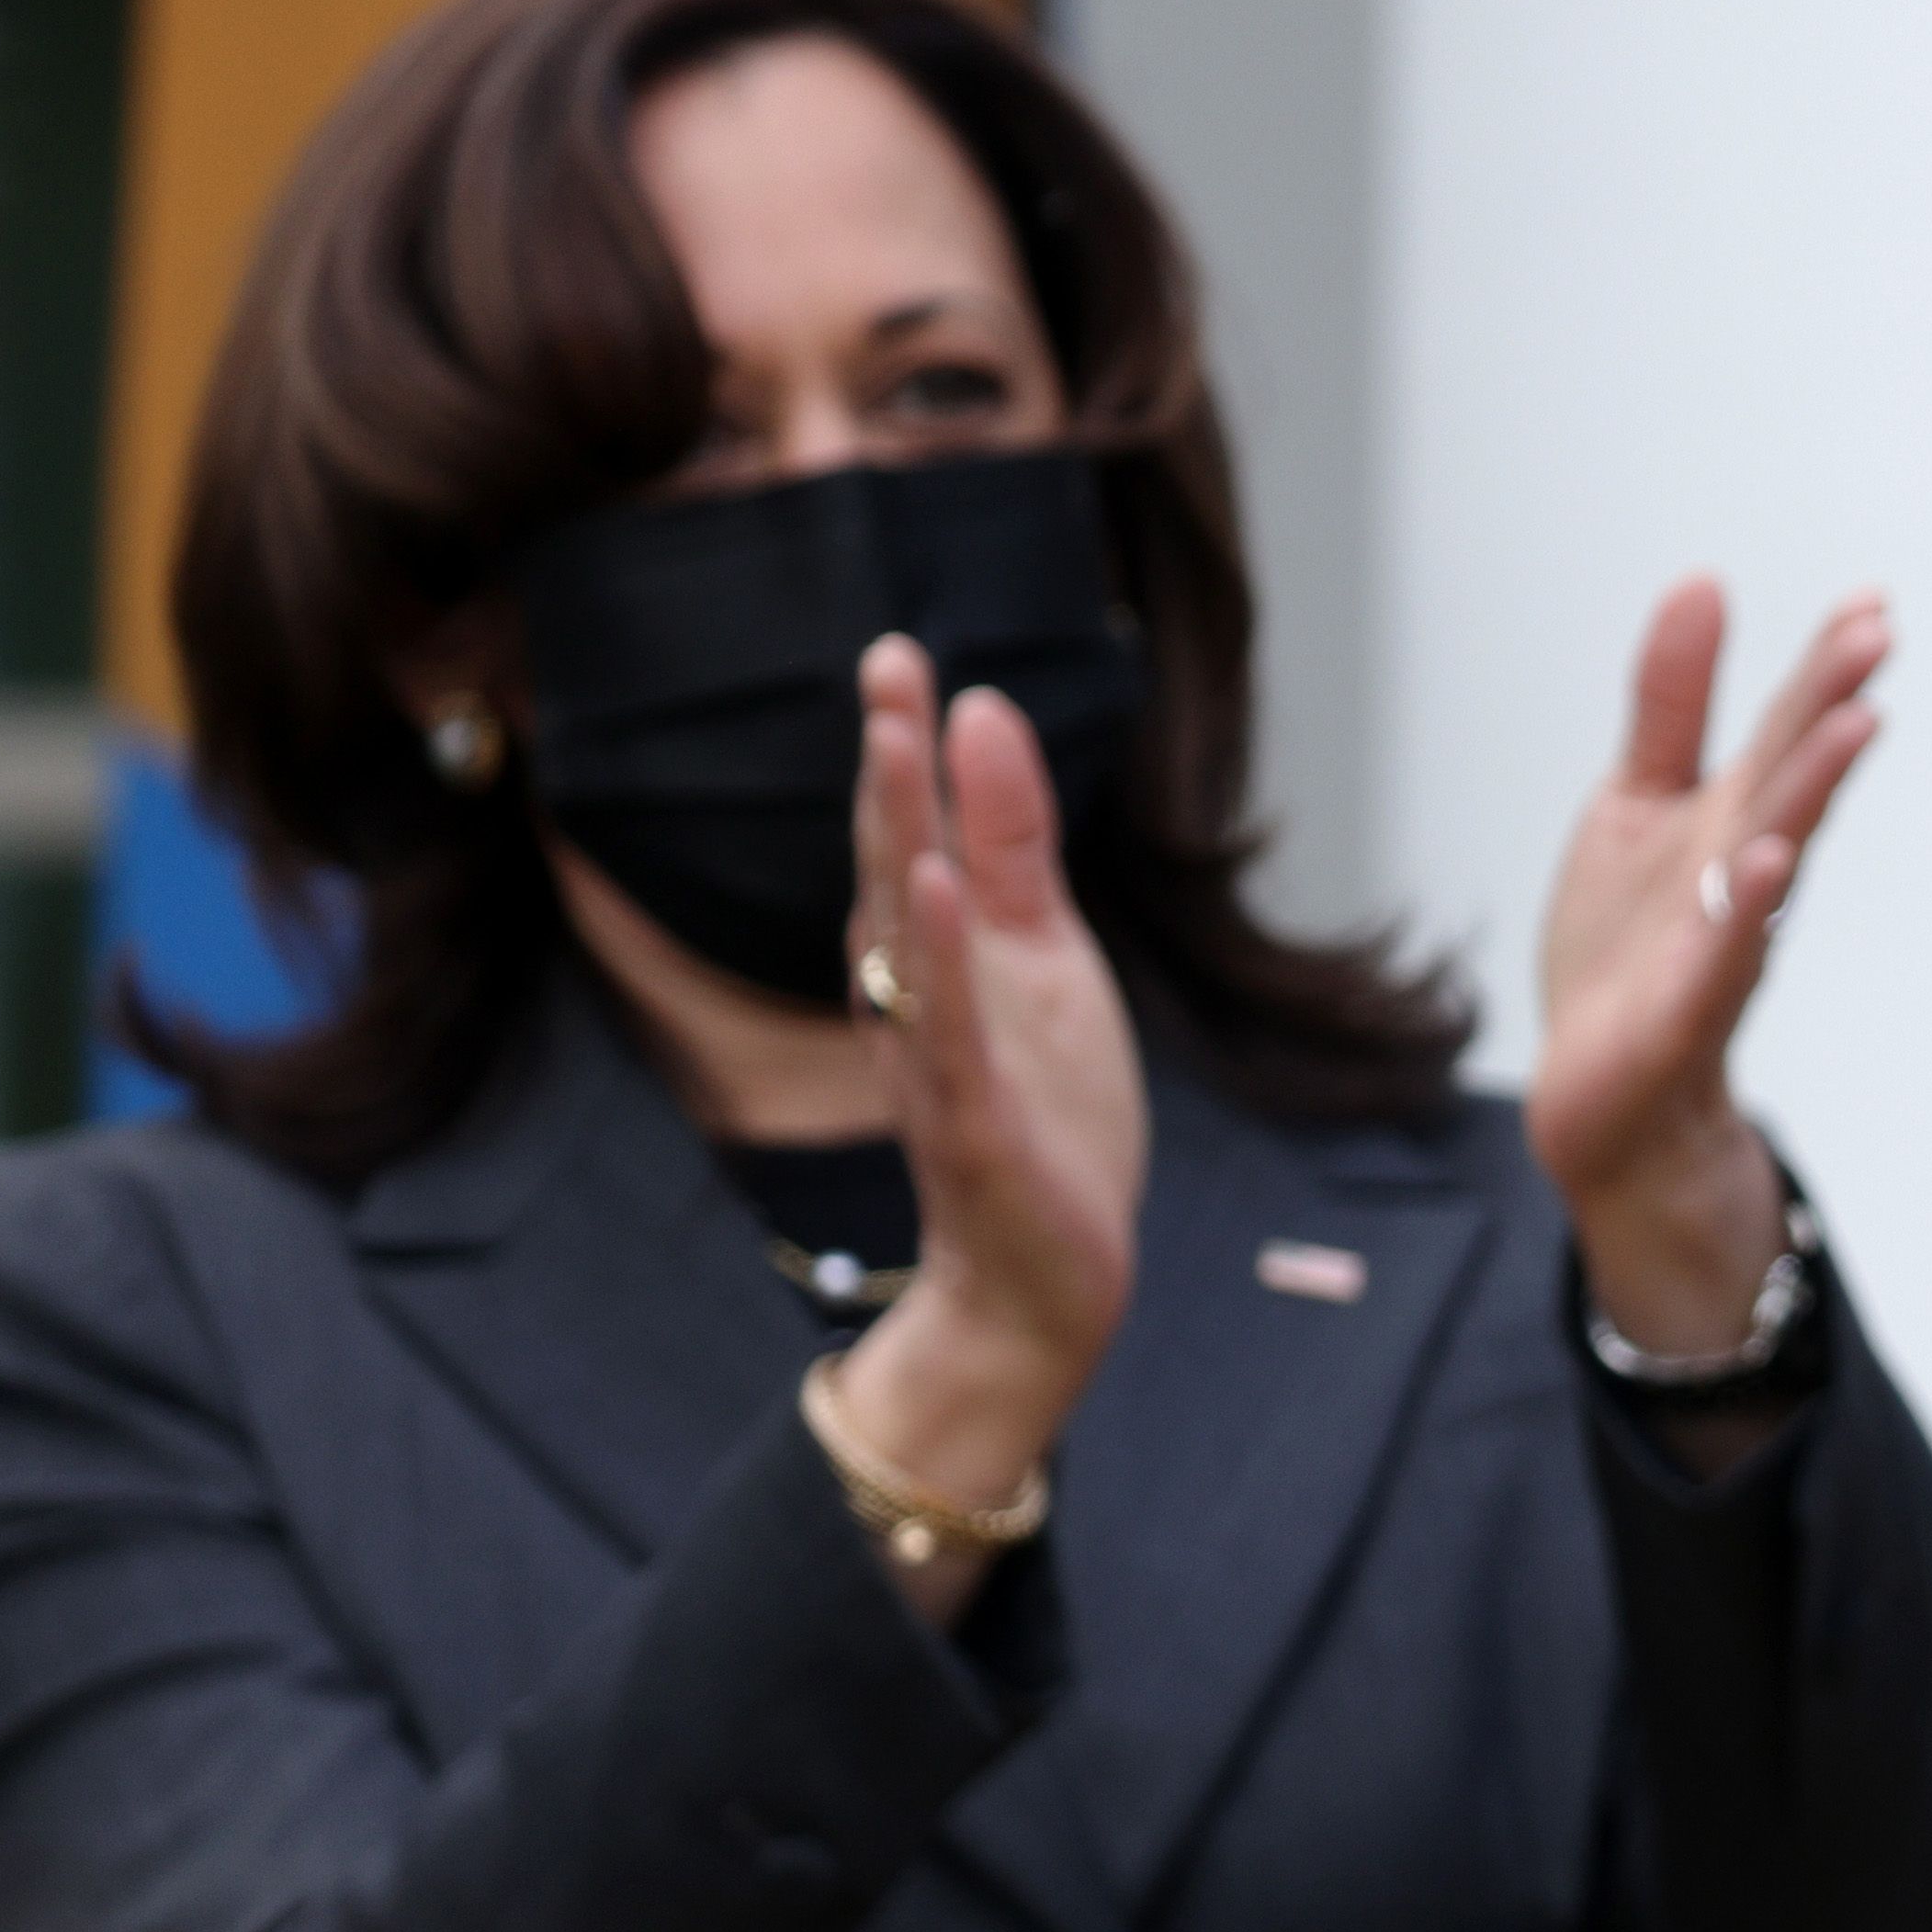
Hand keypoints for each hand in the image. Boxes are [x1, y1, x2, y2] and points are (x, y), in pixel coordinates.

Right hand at [833, 639, 1146, 1588]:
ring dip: (898, 840)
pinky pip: (946, 1036)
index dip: (903, 745)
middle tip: (884, 664)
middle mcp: (916, 1001)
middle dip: (888, 768)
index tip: (898, 652)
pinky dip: (938, 965)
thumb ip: (1010, 846)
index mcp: (936, 958)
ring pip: (904, 941)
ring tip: (897, 743)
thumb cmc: (1043, 1112)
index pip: (911, 835)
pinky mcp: (971, 1127)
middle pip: (892, 867)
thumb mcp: (1043, 958)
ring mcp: (937, 1062)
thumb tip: (982, 714)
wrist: (1047, 1280)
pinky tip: (932, 895)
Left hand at [1526, 584, 1887, 1358]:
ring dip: (1813, 790)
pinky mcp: (1680, 1012)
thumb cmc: (1627, 950)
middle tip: (1876, 635)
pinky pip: (1720, 956)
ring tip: (1851, 723)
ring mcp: (1718, 941)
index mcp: (1731, 819)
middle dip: (1830, 706)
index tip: (1871, 605)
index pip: (1786, 732)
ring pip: (1774, 855)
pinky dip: (1745, 910)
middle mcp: (1739, 874)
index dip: (1824, 668)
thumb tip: (1702, 582)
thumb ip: (1673, 704)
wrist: (1599, 1095)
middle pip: (1791, 779)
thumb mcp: (1636, 803)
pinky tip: (1764, 863)